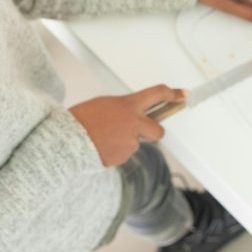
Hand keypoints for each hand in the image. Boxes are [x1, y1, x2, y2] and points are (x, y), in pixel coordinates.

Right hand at [69, 84, 186, 166]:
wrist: (68, 140)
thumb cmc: (82, 119)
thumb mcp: (105, 104)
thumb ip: (124, 108)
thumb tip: (132, 115)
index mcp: (129, 105)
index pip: (158, 94)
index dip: (173, 94)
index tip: (183, 95)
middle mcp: (134, 123)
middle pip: (158, 131)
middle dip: (153, 132)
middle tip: (141, 131)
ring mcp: (130, 142)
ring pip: (136, 144)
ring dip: (125, 142)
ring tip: (104, 137)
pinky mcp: (123, 157)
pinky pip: (124, 154)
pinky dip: (116, 151)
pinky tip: (101, 146)